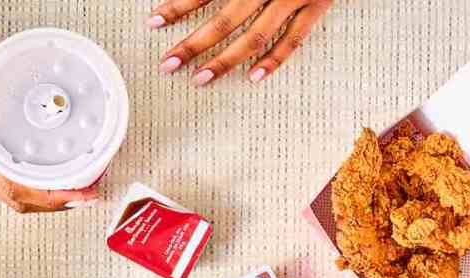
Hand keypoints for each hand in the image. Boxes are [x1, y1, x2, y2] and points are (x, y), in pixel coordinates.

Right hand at [0, 1, 97, 212]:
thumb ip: (9, 86)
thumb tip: (41, 92)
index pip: (18, 185)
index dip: (54, 194)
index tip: (82, 192)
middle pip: (18, 200)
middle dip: (57, 203)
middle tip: (89, 194)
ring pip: (8, 196)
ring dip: (42, 199)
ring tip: (72, 191)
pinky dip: (24, 186)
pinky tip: (40, 178)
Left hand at [149, 0, 333, 85]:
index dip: (178, 6)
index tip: (153, 22)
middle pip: (225, 19)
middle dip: (194, 44)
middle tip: (168, 64)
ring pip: (255, 35)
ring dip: (225, 60)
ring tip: (200, 79)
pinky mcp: (317, 4)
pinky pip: (294, 38)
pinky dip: (274, 60)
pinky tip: (252, 78)